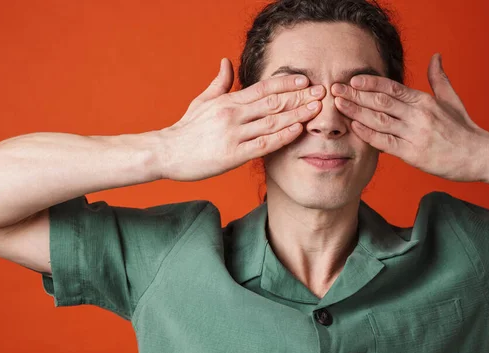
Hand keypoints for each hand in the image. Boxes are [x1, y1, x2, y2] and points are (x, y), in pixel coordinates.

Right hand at [157, 58, 324, 181]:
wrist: (166, 153)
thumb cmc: (186, 130)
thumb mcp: (202, 101)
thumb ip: (219, 83)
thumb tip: (227, 62)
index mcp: (228, 101)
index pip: (263, 88)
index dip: (287, 83)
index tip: (306, 81)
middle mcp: (233, 115)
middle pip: (273, 102)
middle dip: (300, 97)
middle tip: (322, 92)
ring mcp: (234, 135)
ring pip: (272, 121)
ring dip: (297, 114)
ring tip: (318, 109)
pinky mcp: (233, 155)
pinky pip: (263, 144)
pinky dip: (282, 136)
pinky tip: (298, 130)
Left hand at [331, 53, 488, 182]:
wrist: (480, 156)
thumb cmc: (464, 130)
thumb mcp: (451, 100)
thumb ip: (439, 79)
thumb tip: (435, 57)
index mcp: (425, 101)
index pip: (392, 88)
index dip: (370, 83)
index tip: (352, 80)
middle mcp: (418, 114)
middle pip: (381, 101)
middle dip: (355, 95)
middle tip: (334, 89)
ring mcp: (415, 133)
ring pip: (380, 120)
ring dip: (356, 112)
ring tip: (338, 105)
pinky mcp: (413, 153)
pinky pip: (386, 141)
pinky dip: (368, 134)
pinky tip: (354, 127)